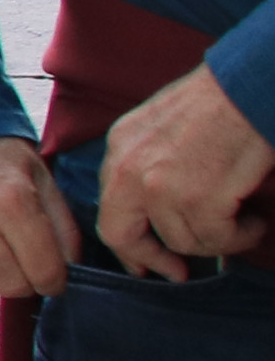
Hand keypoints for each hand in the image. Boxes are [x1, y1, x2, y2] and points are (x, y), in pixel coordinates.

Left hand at [96, 65, 274, 281]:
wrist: (248, 88)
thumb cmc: (218, 103)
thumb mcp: (160, 128)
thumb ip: (148, 165)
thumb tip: (157, 214)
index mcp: (120, 148)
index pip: (108, 209)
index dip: (127, 243)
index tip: (144, 263)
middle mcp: (130, 169)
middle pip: (122, 235)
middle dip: (151, 259)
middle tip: (178, 272)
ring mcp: (161, 187)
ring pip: (181, 242)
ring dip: (216, 240)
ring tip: (241, 221)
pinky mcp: (197, 199)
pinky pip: (216, 239)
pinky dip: (240, 236)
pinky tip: (252, 219)